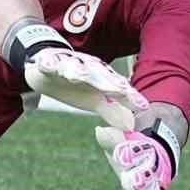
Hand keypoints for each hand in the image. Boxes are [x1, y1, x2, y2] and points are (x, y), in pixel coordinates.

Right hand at [26, 48, 148, 129]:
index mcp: (102, 76)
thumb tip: (129, 127)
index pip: (118, 86)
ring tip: (79, 75)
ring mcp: (67, 63)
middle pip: (99, 74)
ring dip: (77, 70)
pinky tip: (47, 65)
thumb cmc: (75, 84)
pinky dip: (48, 63)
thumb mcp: (94, 99)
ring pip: (73, 66)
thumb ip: (112, 111)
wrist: (48, 65)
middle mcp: (87, 67)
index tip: (141, 106)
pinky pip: (48, 62)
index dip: (130, 96)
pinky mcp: (48, 62)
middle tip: (119, 91)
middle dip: (109, 82)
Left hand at [95, 126, 178, 189]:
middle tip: (135, 181)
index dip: (130, 152)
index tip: (120, 153)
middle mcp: (153, 170)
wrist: (158, 144)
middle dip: (140, 178)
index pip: (140, 151)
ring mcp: (154, 187)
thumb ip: (112, 135)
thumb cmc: (133, 140)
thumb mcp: (122, 135)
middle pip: (148, 175)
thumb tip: (100, 133)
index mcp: (146, 151)